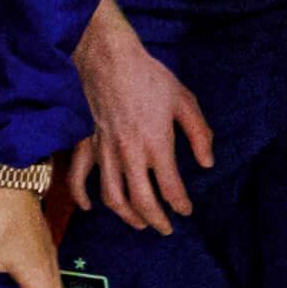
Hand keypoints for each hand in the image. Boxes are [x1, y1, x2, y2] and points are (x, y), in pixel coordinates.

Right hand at [66, 0, 212, 234]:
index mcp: (157, 144)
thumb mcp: (185, 101)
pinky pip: (79, 177)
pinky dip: (82, 197)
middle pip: (141, 201)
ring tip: (139, 223)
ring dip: (126, 215)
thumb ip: (198, 134)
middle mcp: (130, 154)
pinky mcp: (86, 144)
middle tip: (166, 228)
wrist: (109, 59)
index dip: (180, 204)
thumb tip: (207, 163)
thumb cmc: (150, 77)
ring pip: (112, 196)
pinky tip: (90, 207)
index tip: (186, 210)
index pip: (171, 188)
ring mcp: (104, 152)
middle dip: (155, 220)